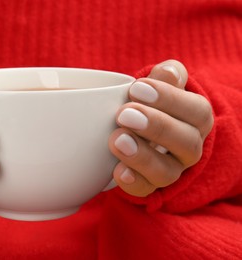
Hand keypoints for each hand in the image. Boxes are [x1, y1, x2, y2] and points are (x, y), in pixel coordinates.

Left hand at [109, 60, 213, 196]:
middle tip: (124, 114)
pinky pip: (145, 190)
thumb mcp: (160, 83)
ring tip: (117, 139)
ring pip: (167, 172)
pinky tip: (117, 170)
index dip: (168, 99)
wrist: (138, 127)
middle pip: (186, 143)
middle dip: (156, 127)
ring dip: (142, 156)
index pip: (196, 110)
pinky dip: (132, 182)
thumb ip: (166, 76)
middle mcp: (189, 147)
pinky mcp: (148, 185)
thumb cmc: (150, 100)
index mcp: (196, 118)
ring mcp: (170, 169)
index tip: (135, 88)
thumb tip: (168, 72)